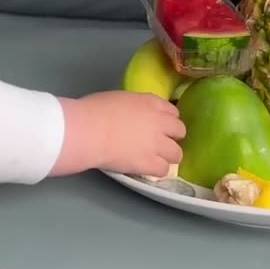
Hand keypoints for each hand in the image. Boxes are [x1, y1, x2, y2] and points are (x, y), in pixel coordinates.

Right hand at [50, 91, 184, 177]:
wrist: (89, 130)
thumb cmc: (94, 110)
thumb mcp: (119, 98)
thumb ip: (133, 106)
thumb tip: (132, 115)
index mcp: (150, 102)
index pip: (172, 111)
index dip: (166, 120)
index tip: (158, 125)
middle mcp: (160, 122)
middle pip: (180, 131)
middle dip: (171, 137)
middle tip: (158, 142)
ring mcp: (157, 144)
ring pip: (177, 153)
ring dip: (167, 156)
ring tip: (154, 159)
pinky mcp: (150, 163)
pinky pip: (164, 170)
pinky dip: (156, 170)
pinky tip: (146, 168)